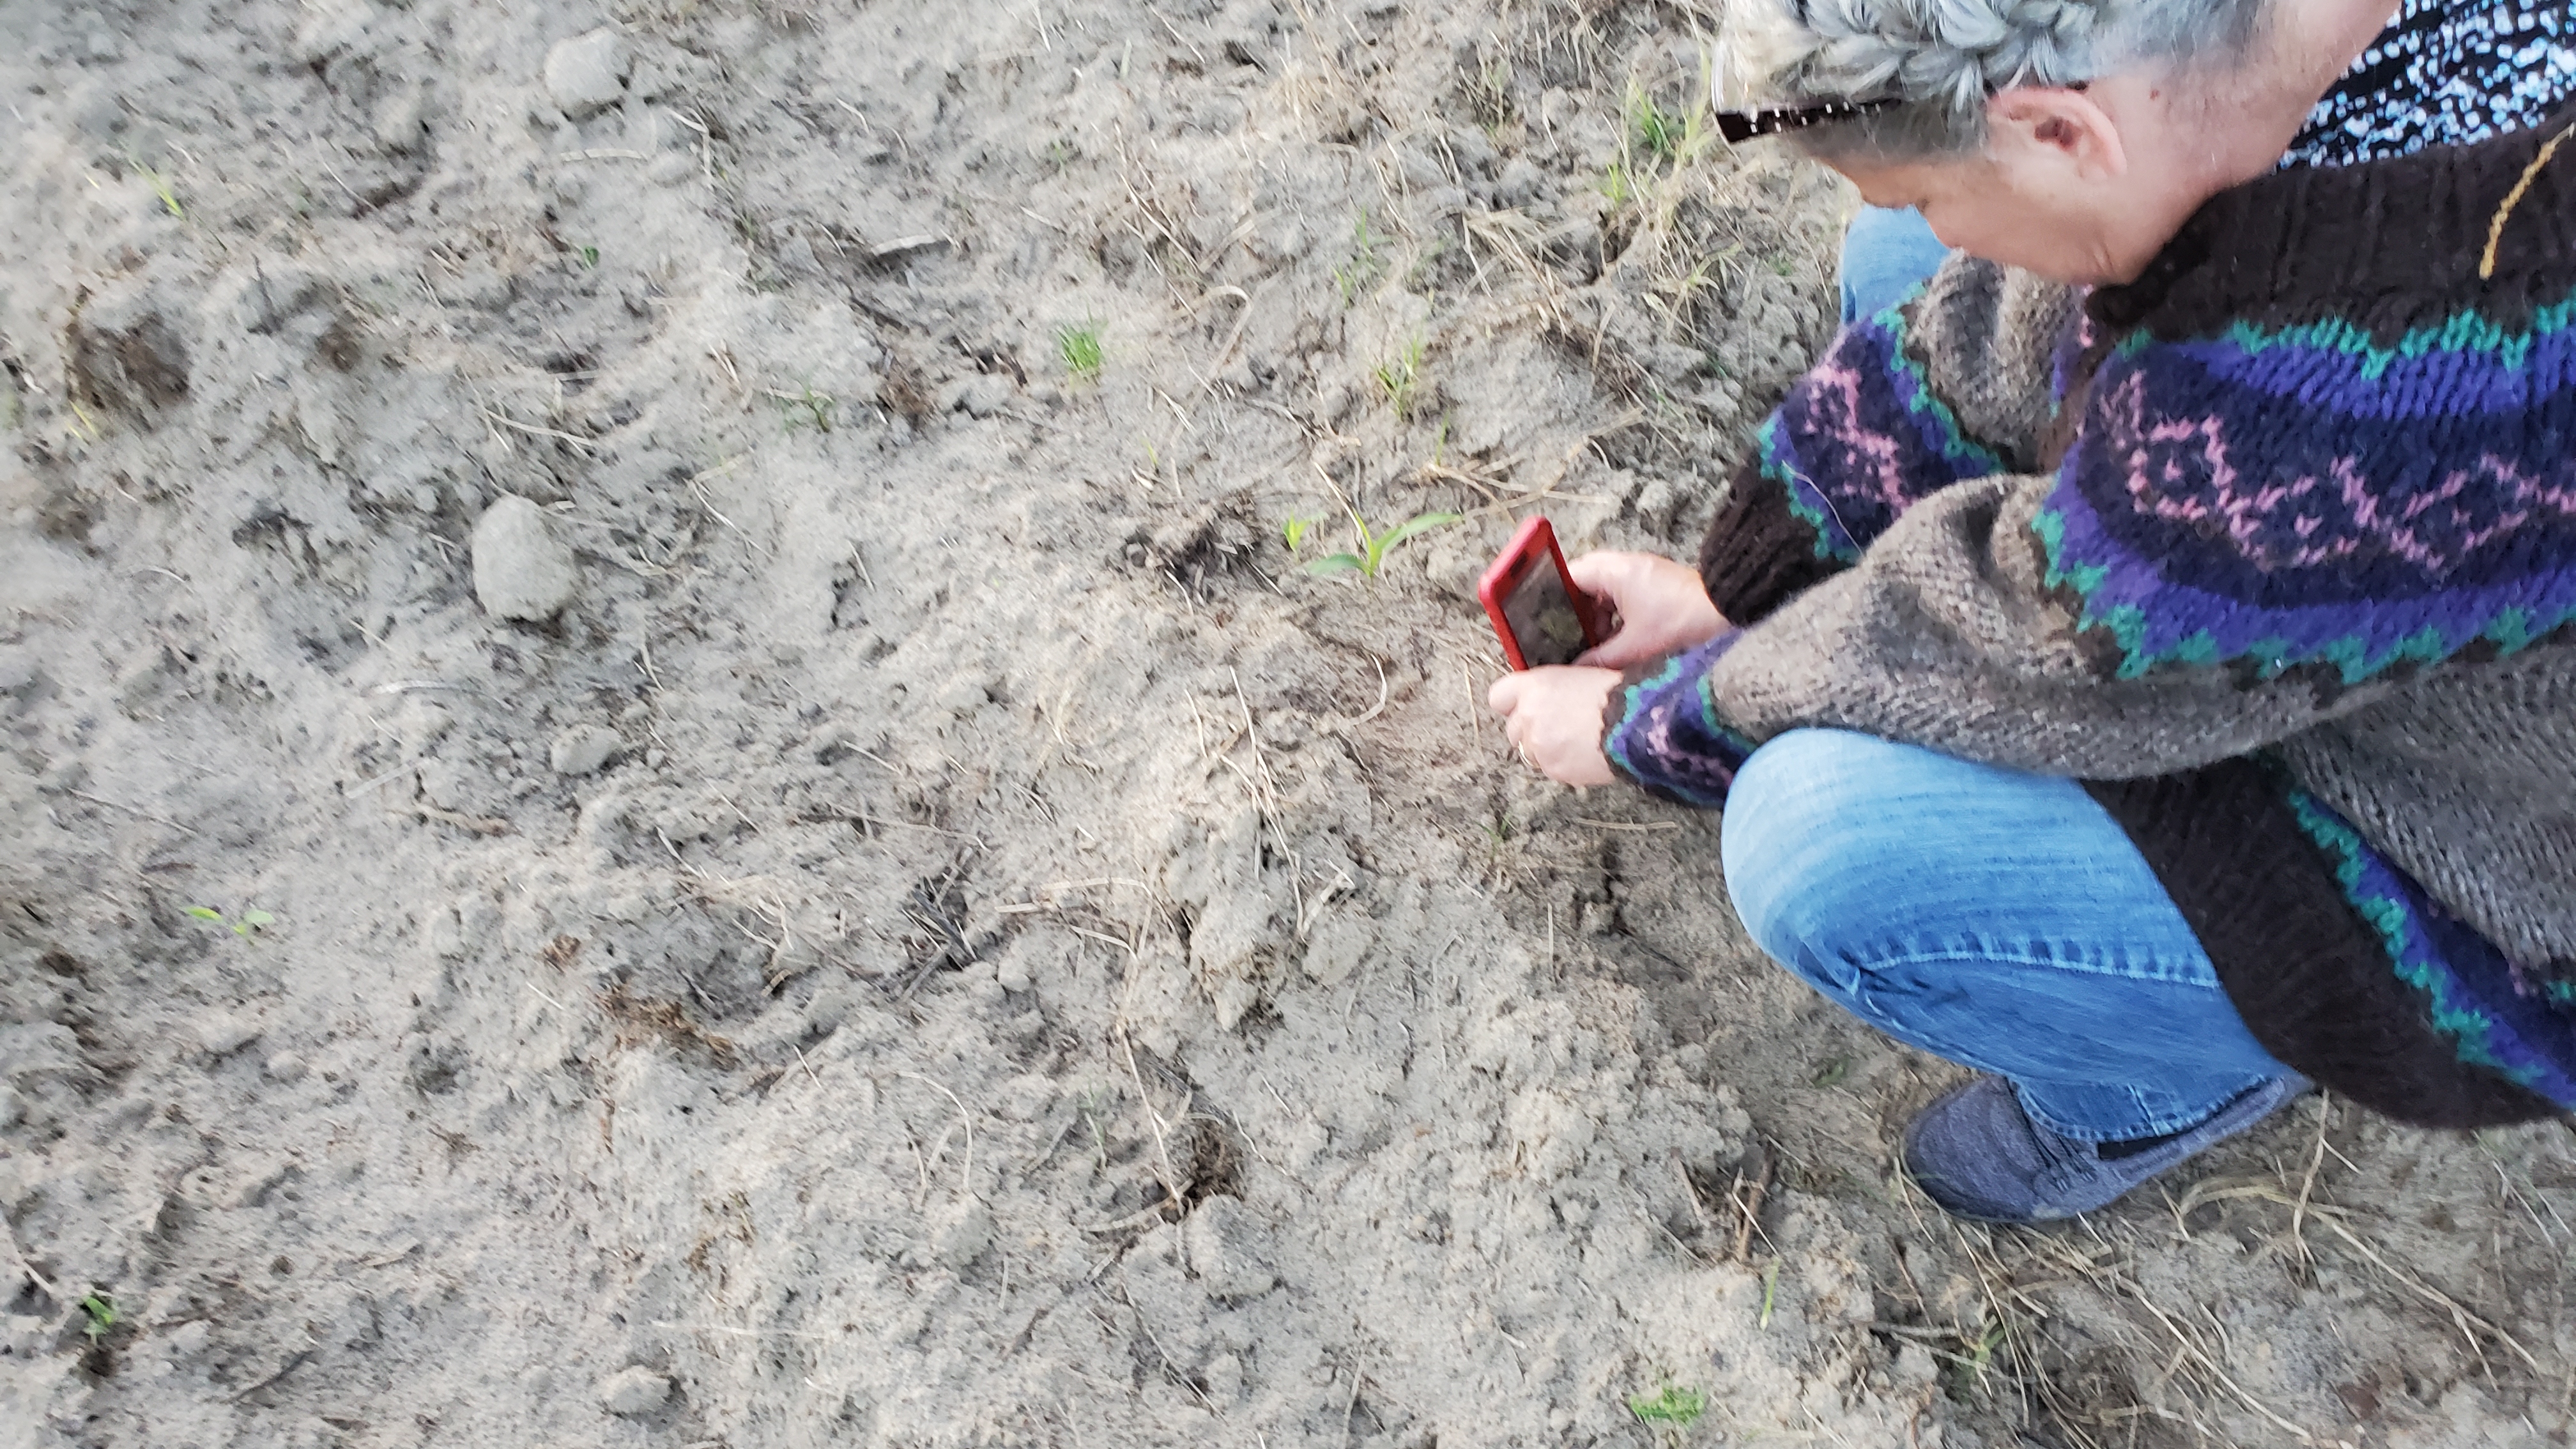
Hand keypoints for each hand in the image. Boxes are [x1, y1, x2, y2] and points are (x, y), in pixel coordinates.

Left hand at [1487, 666, 1619, 786]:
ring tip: (1575, 742)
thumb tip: (1549, 696)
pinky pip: (1549, 769)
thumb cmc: (1619, 693)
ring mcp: (1539, 745)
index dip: (1511, 703)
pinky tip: (1585, 755)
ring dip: (1545, 750)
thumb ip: (1554, 687)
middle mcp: (1529, 715)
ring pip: (1529, 753)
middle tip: (1558, 727)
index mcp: (1535, 686)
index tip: (1522, 707)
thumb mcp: (1583, 674)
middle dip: (1530, 730)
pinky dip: (1562, 765)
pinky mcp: (1553, 769)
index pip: (1499, 696)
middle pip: (1512, 729)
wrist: (1638, 723)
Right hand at [1567, 551, 1727, 667]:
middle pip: (1582, 586)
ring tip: (1594, 645)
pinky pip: (1621, 598)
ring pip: (1603, 594)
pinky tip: (1615, 642)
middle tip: (1568, 638)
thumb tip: (1575, 670)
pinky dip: (1614, 618)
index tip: (1545, 623)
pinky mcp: (1652, 586)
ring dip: (1596, 618)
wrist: (1727, 611)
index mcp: (1613, 571)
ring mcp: (1639, 574)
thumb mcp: (1635, 646)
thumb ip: (1600, 659)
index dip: (1552, 601)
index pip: (1567, 577)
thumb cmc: (1682, 621)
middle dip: (1575, 614)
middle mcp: (1624, 566)